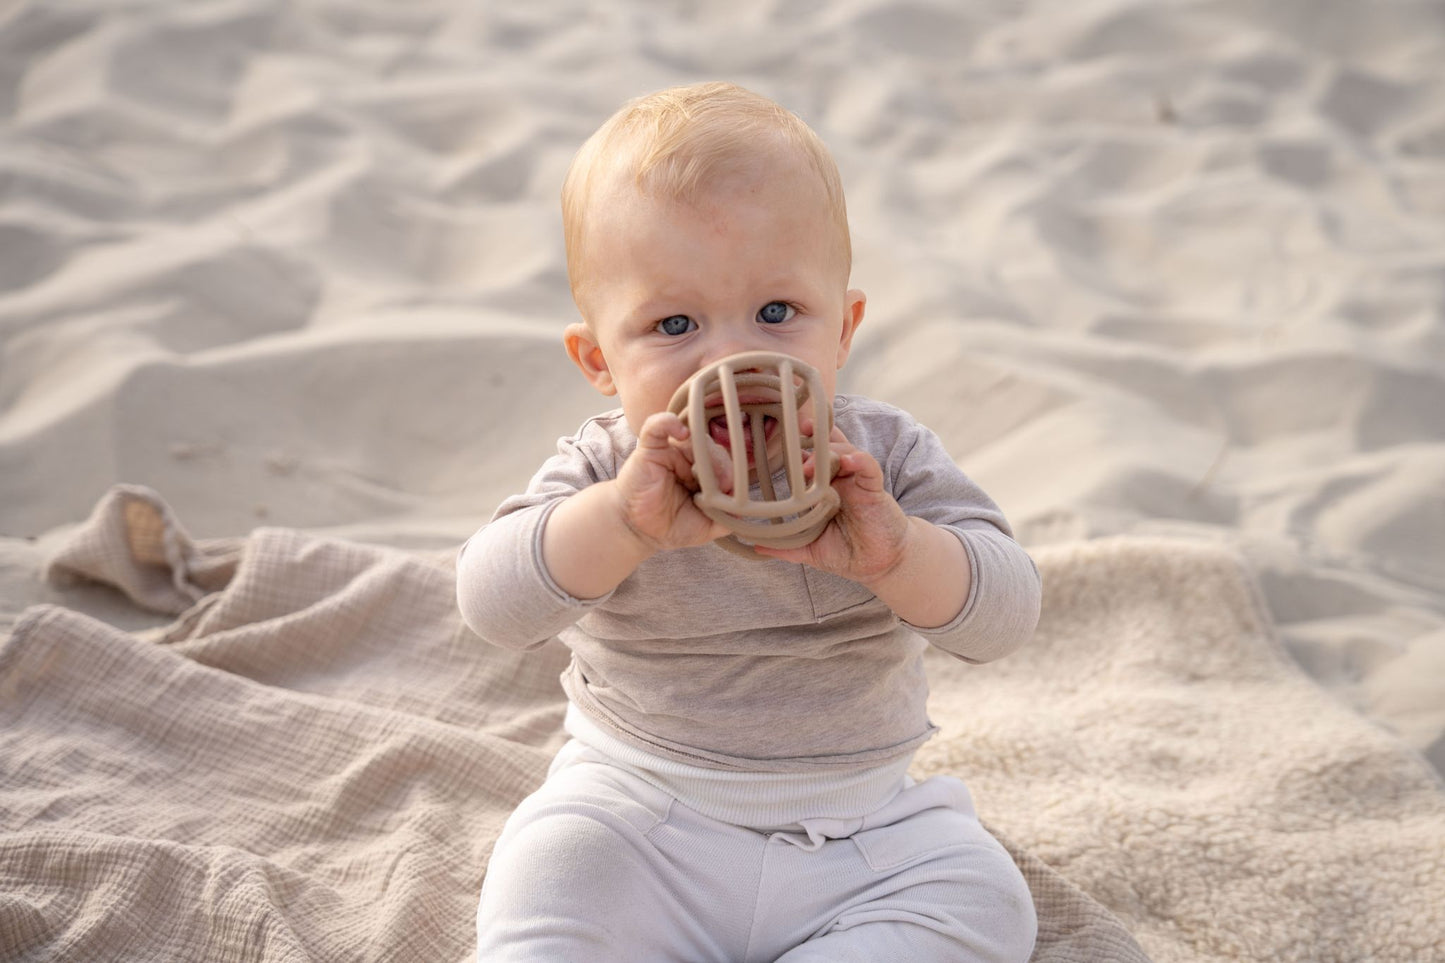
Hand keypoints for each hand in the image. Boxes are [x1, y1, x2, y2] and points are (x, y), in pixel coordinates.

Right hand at [611, 411, 730, 552]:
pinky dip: (669, 422)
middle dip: (722, 464)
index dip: (732, 473)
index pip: (725, 462)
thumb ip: (726, 518)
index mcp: (704, 475)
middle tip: (722, 483)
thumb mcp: (705, 528)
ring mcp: (670, 451)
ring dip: (704, 451)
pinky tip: (682, 433)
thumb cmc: (668, 527)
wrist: (636, 531)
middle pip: (713, 447)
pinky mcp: (650, 447)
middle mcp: (688, 459)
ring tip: (700, 473)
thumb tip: (746, 509)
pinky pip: (658, 425)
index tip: (730, 492)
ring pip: (694, 436)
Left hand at [753, 425, 911, 584]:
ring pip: (844, 451)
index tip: (778, 441)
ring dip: (828, 452)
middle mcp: (841, 480)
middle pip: (826, 448)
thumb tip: (754, 546)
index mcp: (824, 489)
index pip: (810, 460)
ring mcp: (858, 481)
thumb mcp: (812, 550)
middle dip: (812, 439)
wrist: (882, 565)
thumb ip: (786, 546)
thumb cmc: (849, 553)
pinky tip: (848, 460)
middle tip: (795, 435)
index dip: (796, 447)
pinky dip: (859, 459)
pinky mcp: (875, 488)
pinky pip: (868, 466)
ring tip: (810, 464)